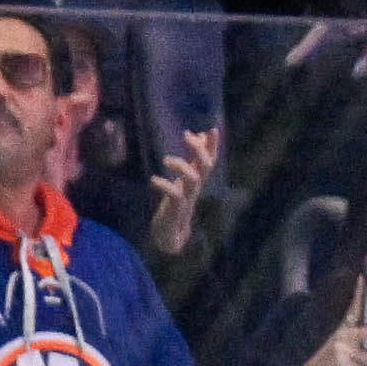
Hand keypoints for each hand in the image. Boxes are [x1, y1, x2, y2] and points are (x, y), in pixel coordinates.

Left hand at [148, 125, 217, 256]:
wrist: (169, 236)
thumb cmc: (175, 206)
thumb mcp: (184, 181)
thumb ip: (191, 161)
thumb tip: (199, 138)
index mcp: (197, 181)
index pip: (210, 160)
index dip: (213, 146)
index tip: (211, 129)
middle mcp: (195, 189)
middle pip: (207, 166)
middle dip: (199, 149)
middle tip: (185, 135)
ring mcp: (187, 200)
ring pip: (194, 179)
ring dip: (181, 166)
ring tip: (165, 160)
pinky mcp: (176, 210)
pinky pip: (176, 195)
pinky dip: (165, 185)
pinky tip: (153, 180)